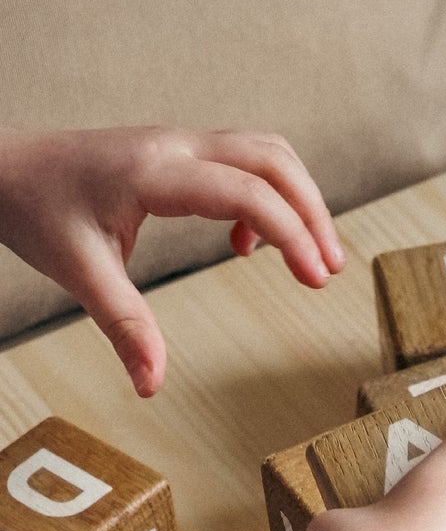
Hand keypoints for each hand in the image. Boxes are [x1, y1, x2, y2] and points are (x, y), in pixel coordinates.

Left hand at [0, 125, 343, 395]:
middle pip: (273, 158)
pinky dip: (266, 198)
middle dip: (312, 212)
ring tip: (311, 258)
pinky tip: (246, 246)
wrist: (6, 169)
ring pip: (265, 153)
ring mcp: (180, 144)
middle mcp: (175, 147)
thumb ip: (126, 329)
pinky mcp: (180, 154)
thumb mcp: (80, 274)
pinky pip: (244, 162)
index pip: (246, 190)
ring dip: (298, 200)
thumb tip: (153, 386)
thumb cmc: (38, 211)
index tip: (316, 280)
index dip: (291, 233)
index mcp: (154, 173)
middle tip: (329, 270)